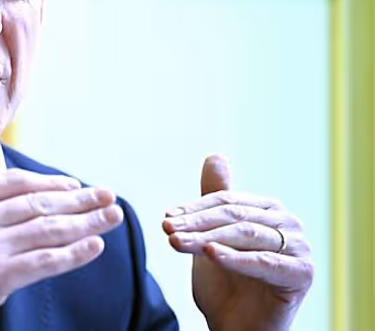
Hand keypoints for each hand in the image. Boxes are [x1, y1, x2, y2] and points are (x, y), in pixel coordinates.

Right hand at [0, 143, 123, 330]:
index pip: (14, 183)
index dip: (49, 183)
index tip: (74, 186)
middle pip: (39, 203)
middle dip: (79, 200)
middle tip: (108, 196)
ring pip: (47, 229)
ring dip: (86, 222)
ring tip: (112, 217)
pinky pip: (45, 261)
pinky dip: (73, 253)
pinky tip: (94, 247)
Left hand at [162, 155, 313, 330]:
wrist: (237, 327)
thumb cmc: (227, 284)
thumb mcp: (211, 237)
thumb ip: (215, 198)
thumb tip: (216, 155)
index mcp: (269, 210)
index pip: (227, 202)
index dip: (194, 208)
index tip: (166, 217)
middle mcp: (288, 224)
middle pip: (235, 217)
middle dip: (196, 223)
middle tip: (167, 229)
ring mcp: (299, 248)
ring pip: (244, 235)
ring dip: (206, 238)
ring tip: (177, 242)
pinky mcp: (301, 273)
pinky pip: (263, 262)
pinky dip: (234, 258)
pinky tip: (209, 254)